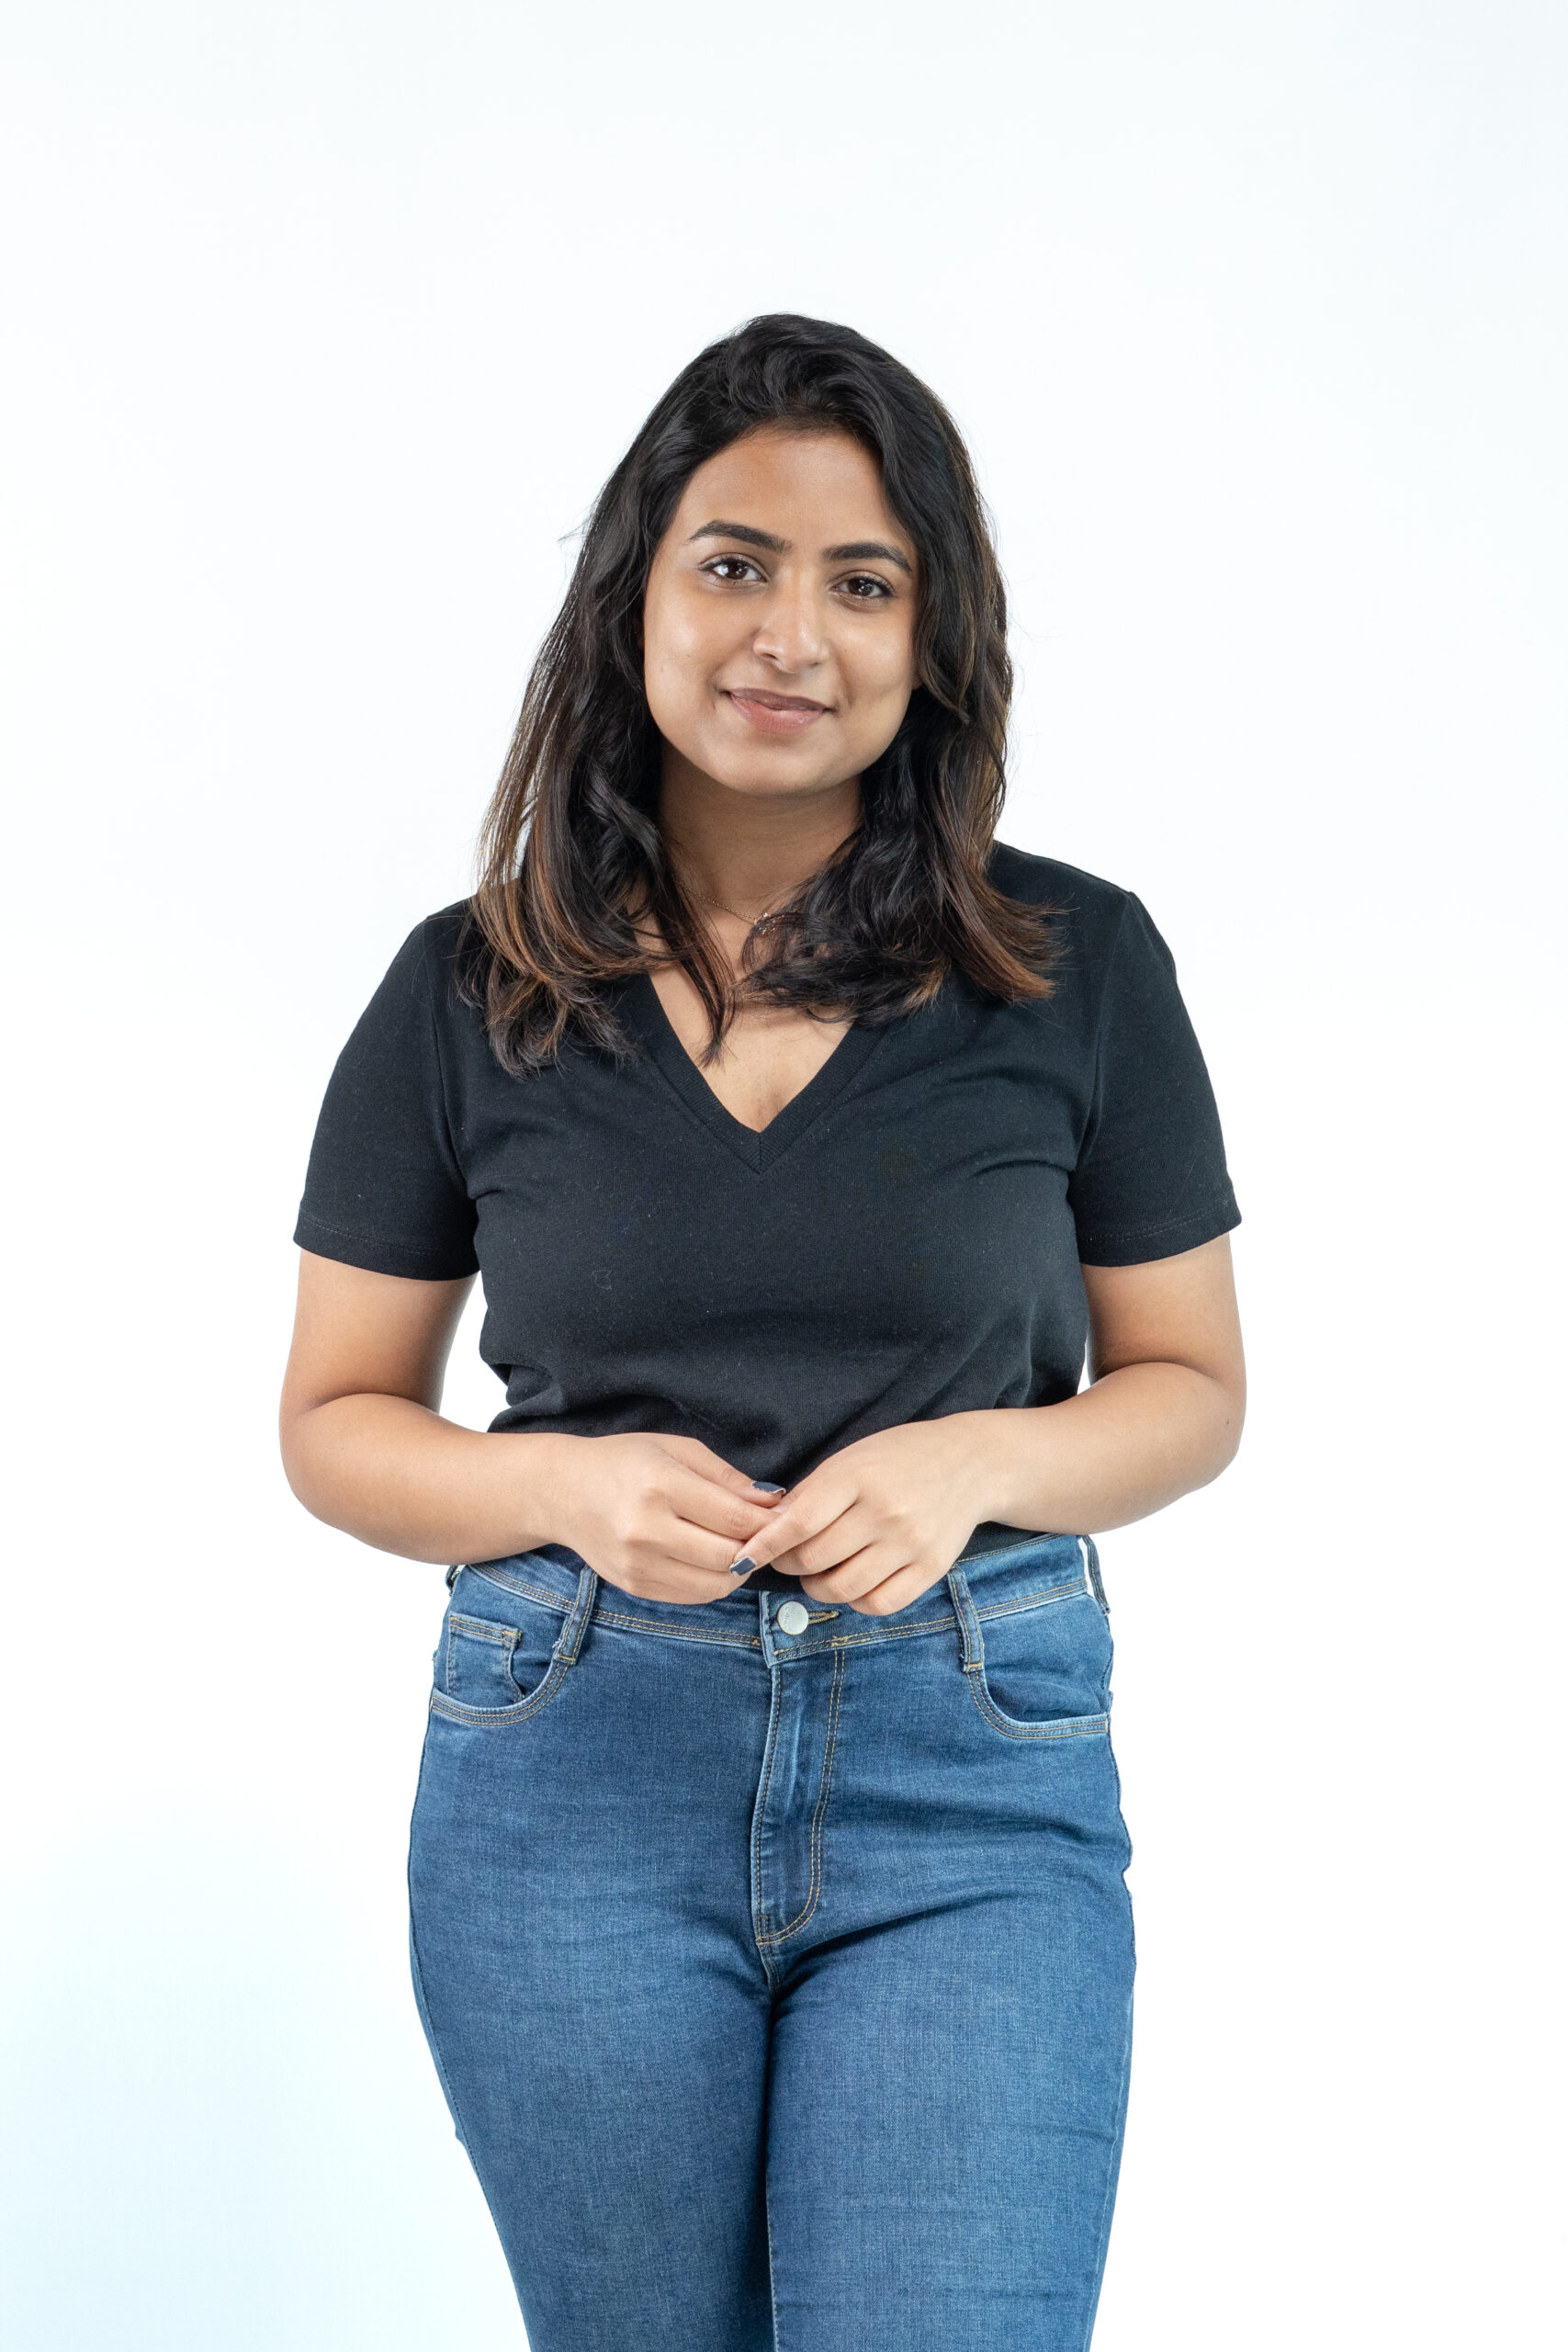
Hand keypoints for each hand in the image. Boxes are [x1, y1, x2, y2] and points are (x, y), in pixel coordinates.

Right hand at [544, 1432, 783, 1604]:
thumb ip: (726, 1477)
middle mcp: (646, 1530)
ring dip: (740, 1569)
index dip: (769, 1522)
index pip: (733, 1518)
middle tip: (768, 1533)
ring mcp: (639, 1565)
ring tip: (742, 1547)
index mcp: (660, 1486)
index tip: (785, 1516)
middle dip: (758, 1547)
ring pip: (715, 1584)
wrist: (563, 1492)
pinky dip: (715, 1582)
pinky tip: (715, 1560)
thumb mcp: (676, 1450)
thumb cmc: (624, 1462)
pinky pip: (694, 1596)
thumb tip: (773, 1501)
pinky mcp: (635, 1586)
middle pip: (729, 1556)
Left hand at [725, 1418, 997, 1615]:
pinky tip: (852, 1582)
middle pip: (815, 1560)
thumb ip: (811, 1494)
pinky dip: (855, 1600)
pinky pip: (878, 1604)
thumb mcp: (851, 1459)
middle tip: (786, 1557)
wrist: (970, 1464)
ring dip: (818, 1587)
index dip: (765, 1545)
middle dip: (788, 1564)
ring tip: (817, 1572)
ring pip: (843, 1588)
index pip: (799, 1523)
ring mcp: (911, 1543)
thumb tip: (766, 1531)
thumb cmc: (899, 1458)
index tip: (744, 1557)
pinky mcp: (931, 1568)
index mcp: (859, 1477)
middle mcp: (886, 1512)